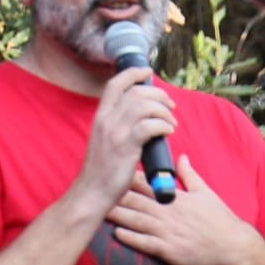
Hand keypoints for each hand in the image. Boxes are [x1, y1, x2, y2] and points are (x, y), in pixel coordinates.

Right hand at [78, 63, 179, 205]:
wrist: (92, 193)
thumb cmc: (102, 171)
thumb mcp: (104, 141)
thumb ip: (117, 126)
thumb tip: (141, 118)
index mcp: (101, 117)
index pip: (115, 84)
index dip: (133, 73)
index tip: (148, 72)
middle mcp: (107, 120)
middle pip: (136, 92)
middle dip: (159, 94)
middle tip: (170, 105)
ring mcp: (116, 132)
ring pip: (145, 105)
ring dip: (164, 110)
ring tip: (171, 122)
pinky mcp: (127, 146)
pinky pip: (151, 125)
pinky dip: (164, 125)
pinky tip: (168, 132)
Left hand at [108, 156, 264, 264]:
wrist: (233, 248)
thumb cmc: (221, 220)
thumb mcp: (207, 193)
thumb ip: (190, 175)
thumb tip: (182, 157)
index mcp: (176, 197)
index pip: (148, 184)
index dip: (128, 178)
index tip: (113, 171)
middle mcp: (168, 212)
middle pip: (136, 201)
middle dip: (115, 194)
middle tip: (96, 188)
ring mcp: (167, 232)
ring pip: (136, 221)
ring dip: (117, 215)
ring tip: (99, 210)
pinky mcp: (168, 250)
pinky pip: (145, 243)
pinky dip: (130, 239)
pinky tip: (116, 234)